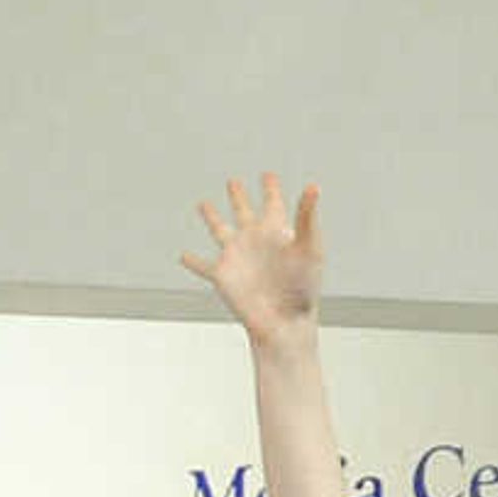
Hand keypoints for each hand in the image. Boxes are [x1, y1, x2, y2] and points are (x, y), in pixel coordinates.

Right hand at [181, 174, 322, 341]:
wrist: (284, 321)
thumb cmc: (303, 287)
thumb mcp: (309, 246)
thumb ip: (307, 216)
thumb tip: (314, 185)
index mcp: (276, 230)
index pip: (273, 202)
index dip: (270, 188)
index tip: (267, 175)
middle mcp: (255, 240)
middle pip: (244, 210)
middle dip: (238, 195)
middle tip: (233, 181)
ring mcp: (237, 257)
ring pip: (220, 230)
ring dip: (211, 217)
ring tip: (203, 204)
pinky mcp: (223, 276)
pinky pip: (203, 266)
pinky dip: (192, 261)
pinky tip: (183, 256)